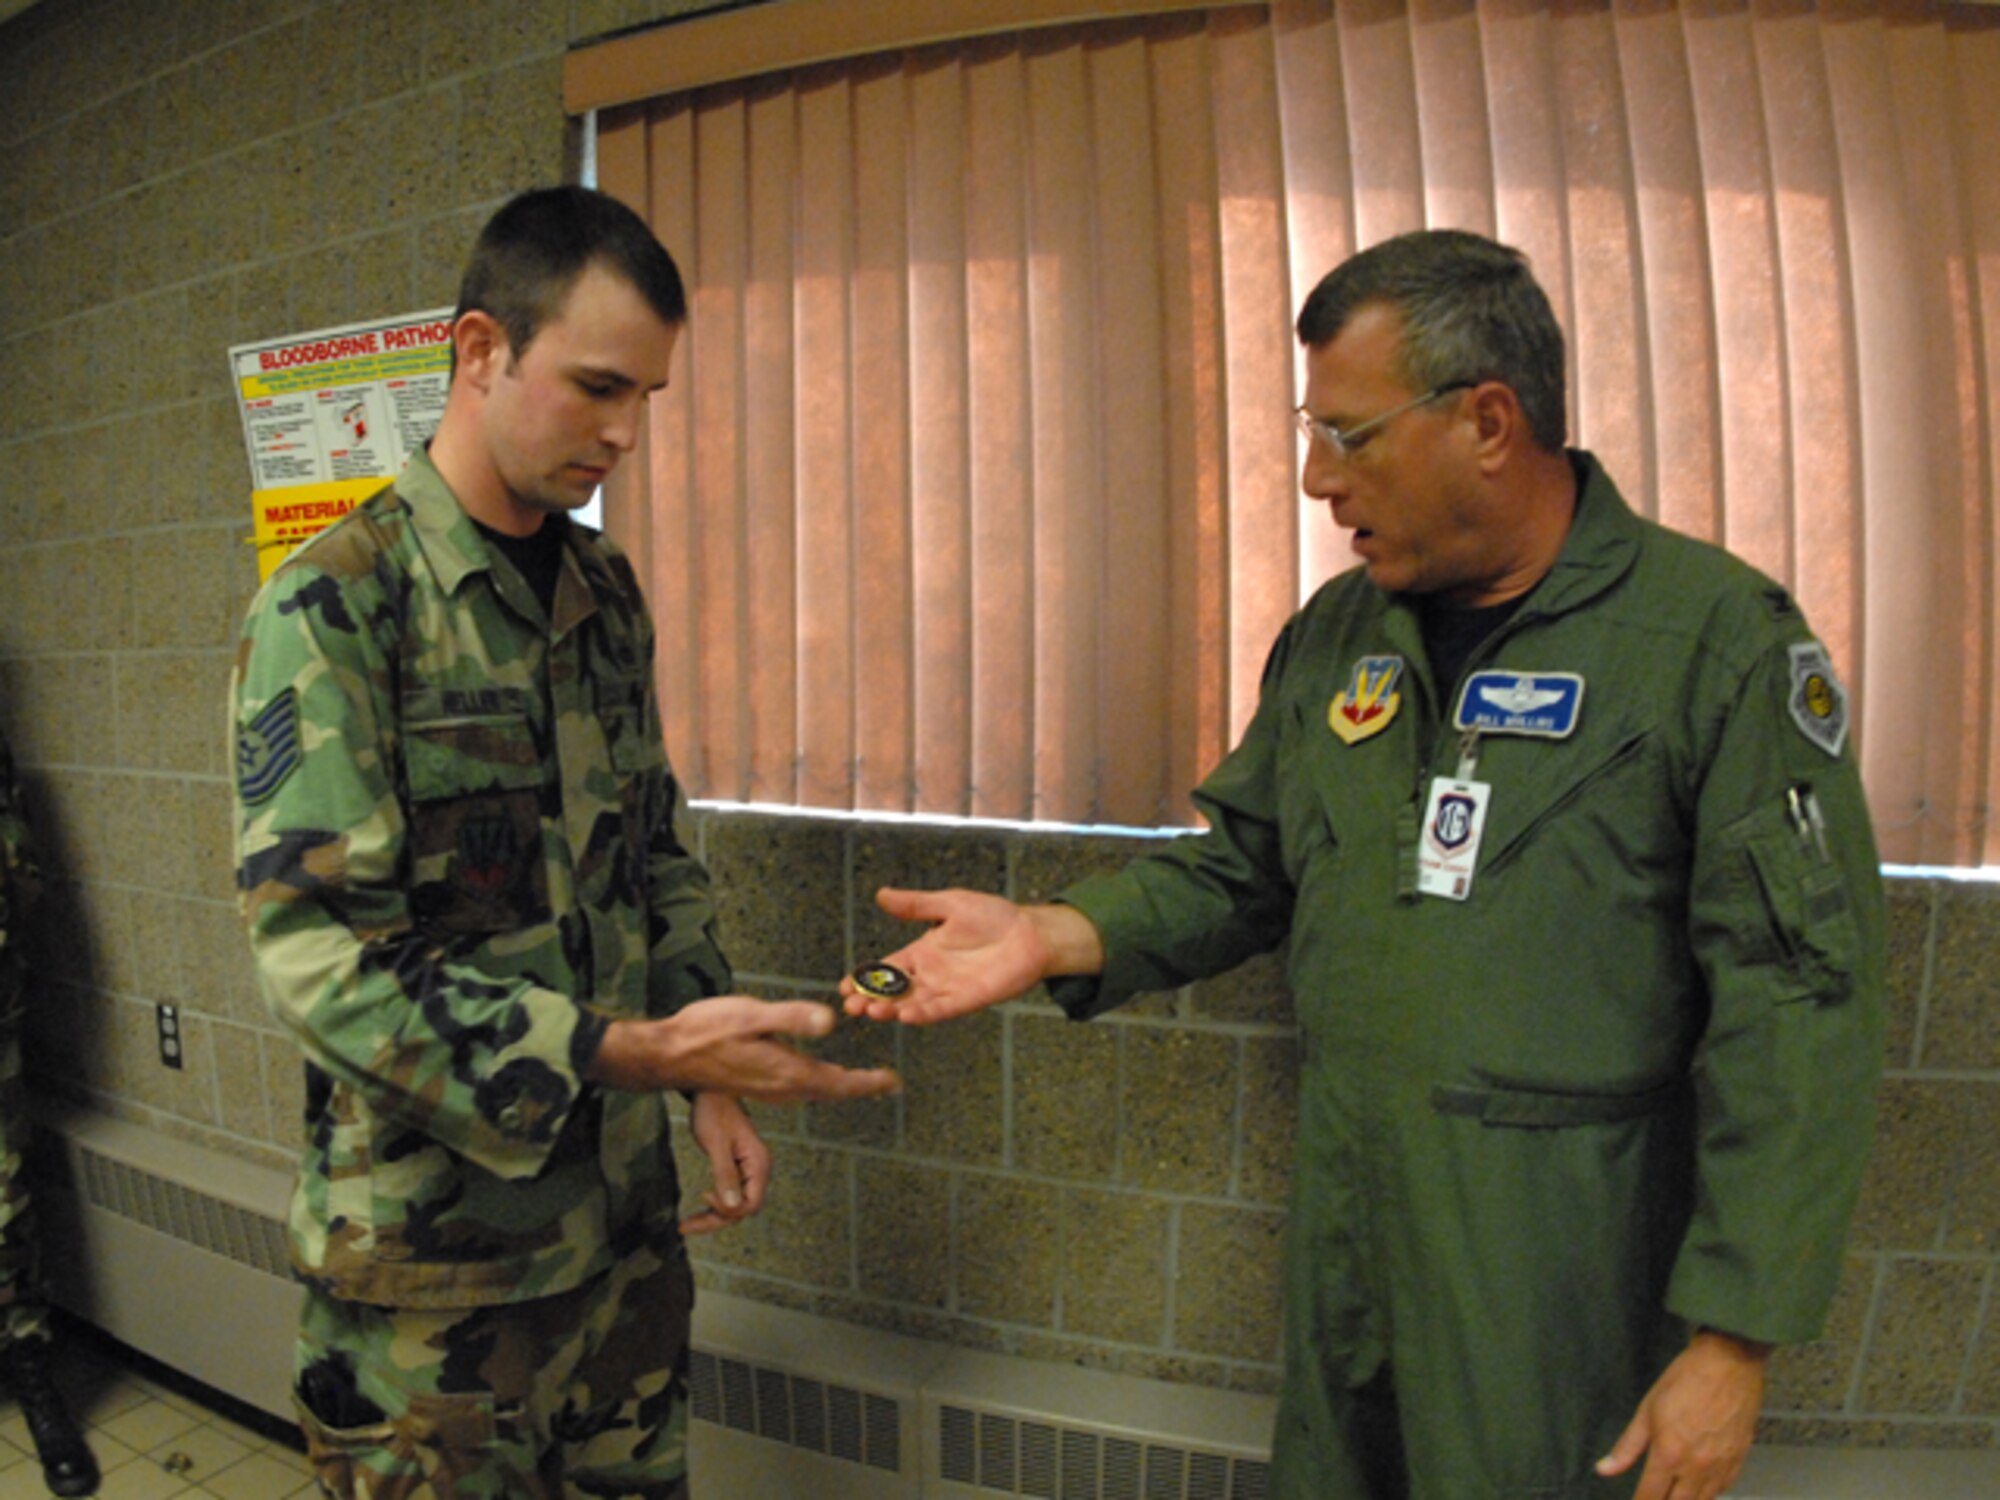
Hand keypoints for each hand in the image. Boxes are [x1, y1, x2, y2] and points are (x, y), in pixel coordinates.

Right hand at [589, 997, 900, 1100]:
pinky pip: (797, 1087)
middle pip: (831, 1091)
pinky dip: (816, 1081)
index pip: (837, 1083)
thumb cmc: (705, 1032)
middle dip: (860, 1087)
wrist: (668, 1053)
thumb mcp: (751, 1015)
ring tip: (860, 1080)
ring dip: (839, 1085)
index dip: (867, 1084)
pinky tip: (815, 1073)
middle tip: (886, 1084)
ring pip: (814, 1091)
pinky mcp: (755, 1082)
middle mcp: (781, 1086)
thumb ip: (791, 1018)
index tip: (892, 1083)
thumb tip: (831, 1021)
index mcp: (786, 1072)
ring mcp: (767, 1087)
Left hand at [679, 1092, 769, 1236]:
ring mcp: (749, 1170)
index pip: (751, 1204)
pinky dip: (716, 1204)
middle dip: (715, 1220)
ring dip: (714, 1216)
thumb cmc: (713, 1112)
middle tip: (685, 1226)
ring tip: (686, 1225)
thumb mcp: (715, 1143)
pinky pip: (731, 1194)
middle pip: (743, 1209)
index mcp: (758, 1163)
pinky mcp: (739, 1169)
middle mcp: (758, 1169)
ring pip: (736, 1205)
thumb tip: (731, 1207)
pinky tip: (700, 1207)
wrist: (710, 1092)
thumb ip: (725, 1174)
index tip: (703, 1194)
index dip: (728, 1209)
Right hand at [838, 888, 1103, 1024]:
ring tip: (873, 1011)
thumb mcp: (949, 904)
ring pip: (912, 1003)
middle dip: (871, 999)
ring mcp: (947, 990)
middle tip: (852, 1006)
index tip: (844, 986)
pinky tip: (905, 1015)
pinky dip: (922, 1014)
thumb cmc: (993, 916)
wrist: (1031, 933)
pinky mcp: (966, 1000)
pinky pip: (940, 1010)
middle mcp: (930, 975)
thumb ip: (916, 905)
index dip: (865, 977)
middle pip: (894, 991)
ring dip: (892, 1009)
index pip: (886, 968)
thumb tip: (881, 894)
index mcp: (921, 952)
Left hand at [1597, 1328, 1770, 1499]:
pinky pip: (1722, 1490)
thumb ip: (1627, 1446)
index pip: (1650, 1496)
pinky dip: (1708, 1494)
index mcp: (1669, 1455)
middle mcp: (1696, 1469)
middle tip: (1653, 1498)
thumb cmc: (1683, 1381)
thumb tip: (1604, 1470)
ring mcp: (1721, 1468)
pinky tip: (1698, 1488)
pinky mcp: (1739, 1462)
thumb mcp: (1647, 1410)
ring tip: (1673, 1495)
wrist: (1729, 1364)